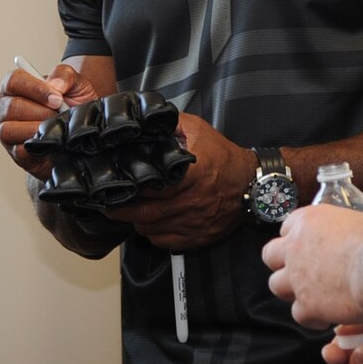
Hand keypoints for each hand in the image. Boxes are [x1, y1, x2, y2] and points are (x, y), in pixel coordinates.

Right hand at [0, 63, 97, 173]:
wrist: (83, 131)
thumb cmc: (74, 105)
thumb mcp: (76, 84)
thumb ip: (65, 75)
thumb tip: (55, 84)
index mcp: (16, 86)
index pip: (13, 81)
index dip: (35, 88)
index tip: (56, 98)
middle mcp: (5, 108)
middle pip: (10, 107)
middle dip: (39, 112)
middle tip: (58, 115)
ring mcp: (8, 131)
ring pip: (8, 130)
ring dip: (35, 129)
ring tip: (55, 128)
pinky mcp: (16, 153)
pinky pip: (18, 151)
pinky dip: (37, 147)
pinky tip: (51, 142)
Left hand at [120, 113, 256, 250]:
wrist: (253, 187)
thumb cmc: (226, 159)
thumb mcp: (200, 131)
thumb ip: (174, 125)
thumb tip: (149, 121)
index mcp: (188, 176)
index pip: (149, 186)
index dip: (129, 187)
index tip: (116, 184)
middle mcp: (189, 203)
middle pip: (144, 213)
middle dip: (122, 210)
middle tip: (109, 204)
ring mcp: (192, 223)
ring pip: (150, 229)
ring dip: (137, 221)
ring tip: (130, 211)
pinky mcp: (196, 237)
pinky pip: (164, 242)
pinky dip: (153, 234)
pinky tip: (151, 223)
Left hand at [262, 203, 362, 326]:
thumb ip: (355, 227)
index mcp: (309, 220)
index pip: (288, 226)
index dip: (299, 238)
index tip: (311, 245)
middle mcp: (296, 247)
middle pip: (271, 255)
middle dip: (284, 264)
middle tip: (303, 271)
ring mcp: (298, 277)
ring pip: (276, 286)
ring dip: (293, 291)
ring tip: (314, 295)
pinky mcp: (307, 305)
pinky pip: (299, 315)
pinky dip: (312, 317)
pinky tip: (329, 316)